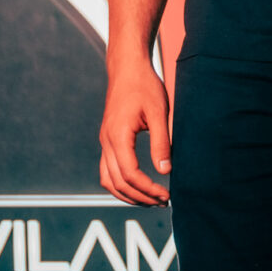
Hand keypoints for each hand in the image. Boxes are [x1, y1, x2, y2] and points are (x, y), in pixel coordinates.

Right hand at [99, 50, 171, 205]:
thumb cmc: (145, 86)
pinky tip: (138, 186)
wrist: (128, 68)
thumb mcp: (159, 113)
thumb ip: (161, 142)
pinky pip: (108, 170)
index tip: (166, 194)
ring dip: (128, 195)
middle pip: (118, 182)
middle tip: (162, 201)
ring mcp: (105, 141)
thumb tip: (165, 171)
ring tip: (150, 200)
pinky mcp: (108, 139)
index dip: (148, 188)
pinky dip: (120, 184)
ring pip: (108, 180)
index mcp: (118, 136)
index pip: (130, 174)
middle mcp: (106, 141)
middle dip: (140, 197)